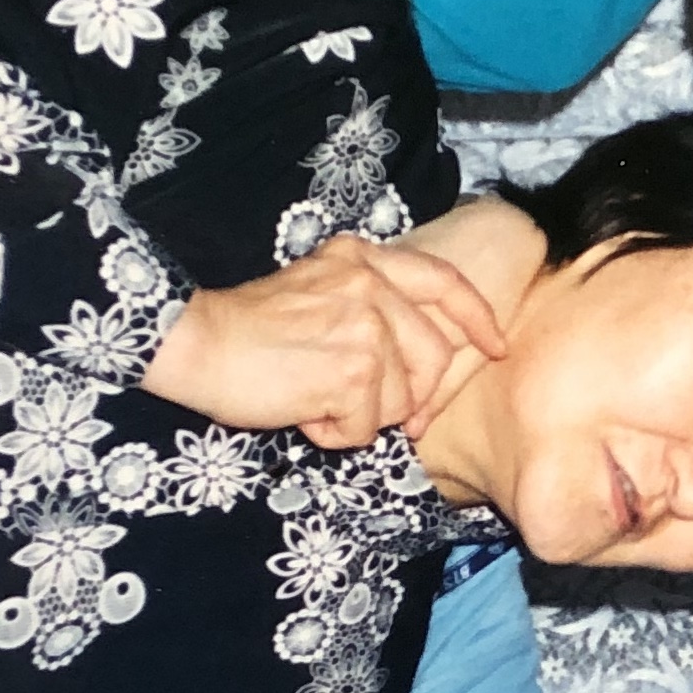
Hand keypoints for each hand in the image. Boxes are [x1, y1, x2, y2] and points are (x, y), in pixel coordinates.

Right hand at [140, 232, 509, 449]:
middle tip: (377, 417)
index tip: (495, 346)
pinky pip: (368, 427)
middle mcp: (371, 284)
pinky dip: (336, 433)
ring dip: (361, 417)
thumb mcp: (316, 292)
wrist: (197, 344)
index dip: (476, 318)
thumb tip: (420, 365)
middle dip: (412, 399)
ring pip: (401, 399)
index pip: (444, 282)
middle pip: (433, 357)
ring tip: (314, 400)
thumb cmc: (248, 331)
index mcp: (363, 259)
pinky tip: (302, 412)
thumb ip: (368, 307)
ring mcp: (365, 326)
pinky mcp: (352, 370)